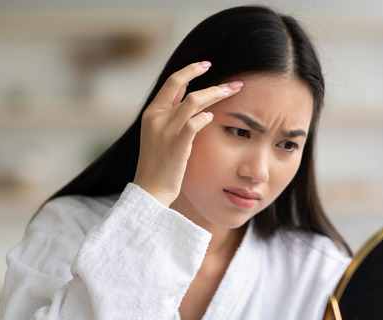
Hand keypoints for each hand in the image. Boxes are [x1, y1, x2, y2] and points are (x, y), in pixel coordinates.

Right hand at [134, 61, 243, 205]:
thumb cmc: (158, 165)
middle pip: (184, 86)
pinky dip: (206, 117)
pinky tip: (214, 117)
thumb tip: (188, 94)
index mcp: (151, 113)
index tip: (207, 65)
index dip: (190, 70)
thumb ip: (171, 115)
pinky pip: (194, 124)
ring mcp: (165, 132)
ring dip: (216, 94)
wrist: (149, 191)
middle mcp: (156, 118)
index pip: (172, 82)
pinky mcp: (176, 146)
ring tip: (233, 92)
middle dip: (208, 78)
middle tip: (233, 81)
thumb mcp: (159, 135)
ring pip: (193, 101)